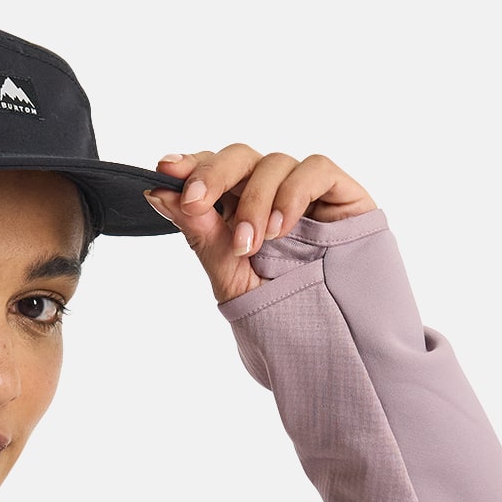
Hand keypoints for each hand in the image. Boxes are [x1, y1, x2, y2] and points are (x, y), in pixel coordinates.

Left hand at [143, 147, 376, 304]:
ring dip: (253, 200)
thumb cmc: (284, 314)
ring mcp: (306, 194)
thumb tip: (159, 192)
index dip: (191, 166)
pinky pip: (315, 169)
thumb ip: (201, 234)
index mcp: (240, 214)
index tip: (164, 170)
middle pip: (239, 157)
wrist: (335, 344)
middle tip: (194, 201)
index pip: (213, 174)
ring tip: (250, 246)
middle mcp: (271, 197)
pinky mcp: (342, 195)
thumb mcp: (231, 278)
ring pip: (273, 162)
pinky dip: (292, 193)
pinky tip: (279, 228)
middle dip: (212, 174)